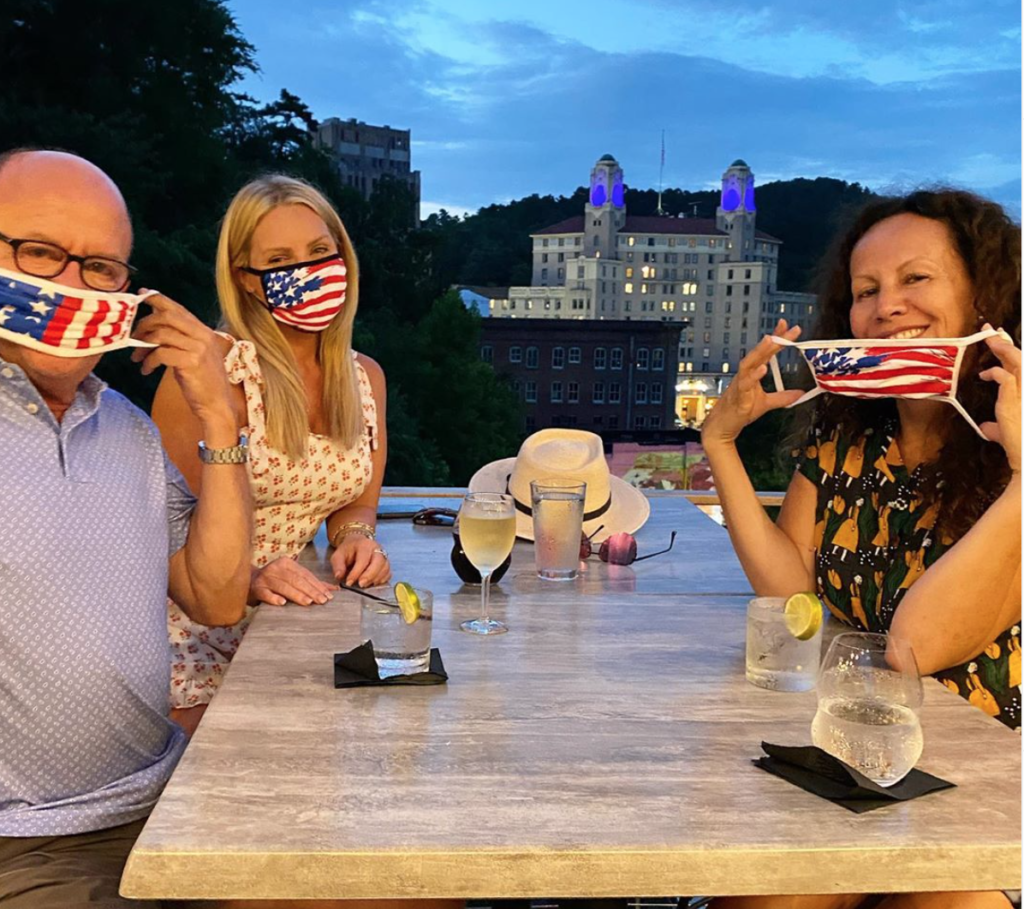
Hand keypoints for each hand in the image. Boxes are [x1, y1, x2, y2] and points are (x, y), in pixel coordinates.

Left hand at [130, 292, 234, 431]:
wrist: (216, 404)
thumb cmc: (203, 381)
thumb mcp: (194, 354)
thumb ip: (180, 338)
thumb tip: (154, 326)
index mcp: (204, 331)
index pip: (178, 308)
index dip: (157, 299)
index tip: (141, 295)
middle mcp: (203, 336)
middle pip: (167, 317)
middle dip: (145, 324)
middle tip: (134, 337)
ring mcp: (198, 348)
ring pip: (161, 335)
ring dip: (143, 346)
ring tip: (137, 357)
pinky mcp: (191, 362)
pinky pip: (160, 353)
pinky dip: (148, 361)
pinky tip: (146, 370)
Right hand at [250, 557, 336, 606]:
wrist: (248, 581)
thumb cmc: (275, 581)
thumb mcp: (293, 578)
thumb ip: (311, 583)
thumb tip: (334, 589)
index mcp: (287, 563)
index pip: (305, 575)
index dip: (317, 585)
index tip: (328, 595)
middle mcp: (276, 568)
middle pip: (297, 580)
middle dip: (311, 591)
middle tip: (322, 601)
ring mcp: (265, 578)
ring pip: (284, 586)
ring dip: (297, 595)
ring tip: (308, 602)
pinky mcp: (256, 588)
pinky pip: (265, 593)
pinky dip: (273, 598)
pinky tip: (281, 603)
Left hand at [331, 534, 391, 587]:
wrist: (357, 543)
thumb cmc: (348, 550)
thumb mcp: (338, 555)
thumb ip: (338, 565)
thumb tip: (339, 576)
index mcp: (364, 544)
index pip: (363, 559)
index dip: (356, 572)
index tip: (349, 583)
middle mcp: (377, 548)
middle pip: (379, 562)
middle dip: (370, 575)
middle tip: (361, 585)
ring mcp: (384, 555)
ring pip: (385, 567)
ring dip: (376, 578)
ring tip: (366, 585)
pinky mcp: (386, 563)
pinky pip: (388, 572)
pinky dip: (382, 579)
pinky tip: (373, 583)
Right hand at [701, 319, 804, 447]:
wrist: (722, 427)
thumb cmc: (739, 412)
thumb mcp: (766, 403)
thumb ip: (782, 397)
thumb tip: (800, 393)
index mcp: (752, 373)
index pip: (765, 352)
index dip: (775, 338)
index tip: (786, 325)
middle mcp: (745, 375)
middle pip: (759, 353)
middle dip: (773, 340)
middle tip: (787, 329)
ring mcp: (740, 384)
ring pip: (749, 364)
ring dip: (760, 351)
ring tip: (771, 340)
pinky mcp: (738, 397)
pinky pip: (745, 384)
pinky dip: (753, 376)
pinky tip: (762, 368)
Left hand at [979, 324, 1020, 472]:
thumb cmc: (1019, 446)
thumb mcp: (1005, 433)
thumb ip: (996, 427)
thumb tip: (986, 427)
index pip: (1022, 365)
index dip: (1011, 350)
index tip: (1000, 339)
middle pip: (1020, 358)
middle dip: (1005, 342)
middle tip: (989, 331)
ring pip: (1017, 360)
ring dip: (1002, 348)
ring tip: (989, 339)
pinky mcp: (1015, 398)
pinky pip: (1004, 377)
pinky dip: (994, 373)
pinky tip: (986, 375)